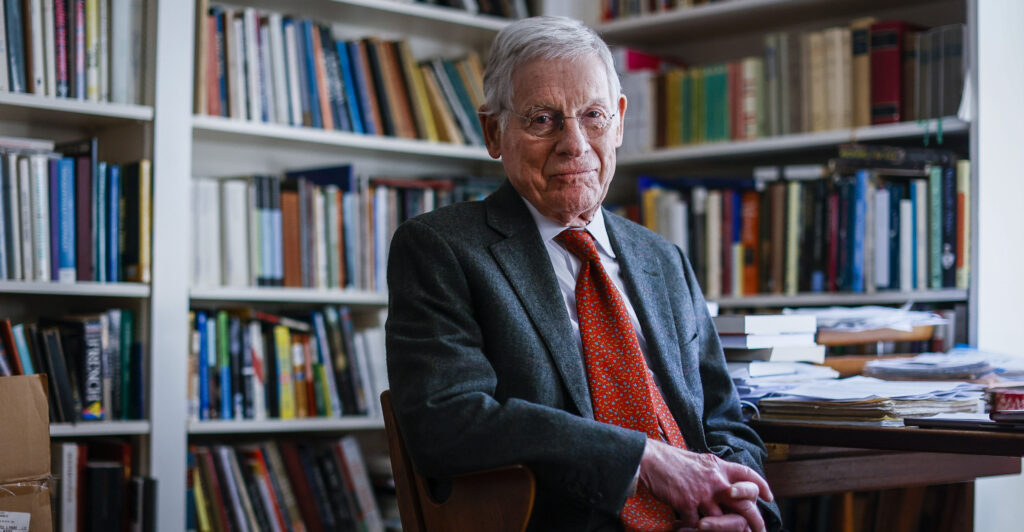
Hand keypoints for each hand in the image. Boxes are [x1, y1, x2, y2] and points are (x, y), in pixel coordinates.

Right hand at [638, 440, 772, 530]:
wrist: (650, 459)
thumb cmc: (671, 460)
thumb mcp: (699, 461)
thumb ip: (714, 471)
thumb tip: (724, 481)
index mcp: (718, 467)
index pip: (747, 474)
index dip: (761, 486)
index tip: (768, 497)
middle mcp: (715, 480)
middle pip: (744, 503)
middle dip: (754, 519)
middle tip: (758, 530)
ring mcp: (702, 493)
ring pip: (722, 520)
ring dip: (719, 528)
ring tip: (715, 530)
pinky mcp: (687, 503)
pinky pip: (697, 524)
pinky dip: (693, 528)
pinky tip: (685, 527)